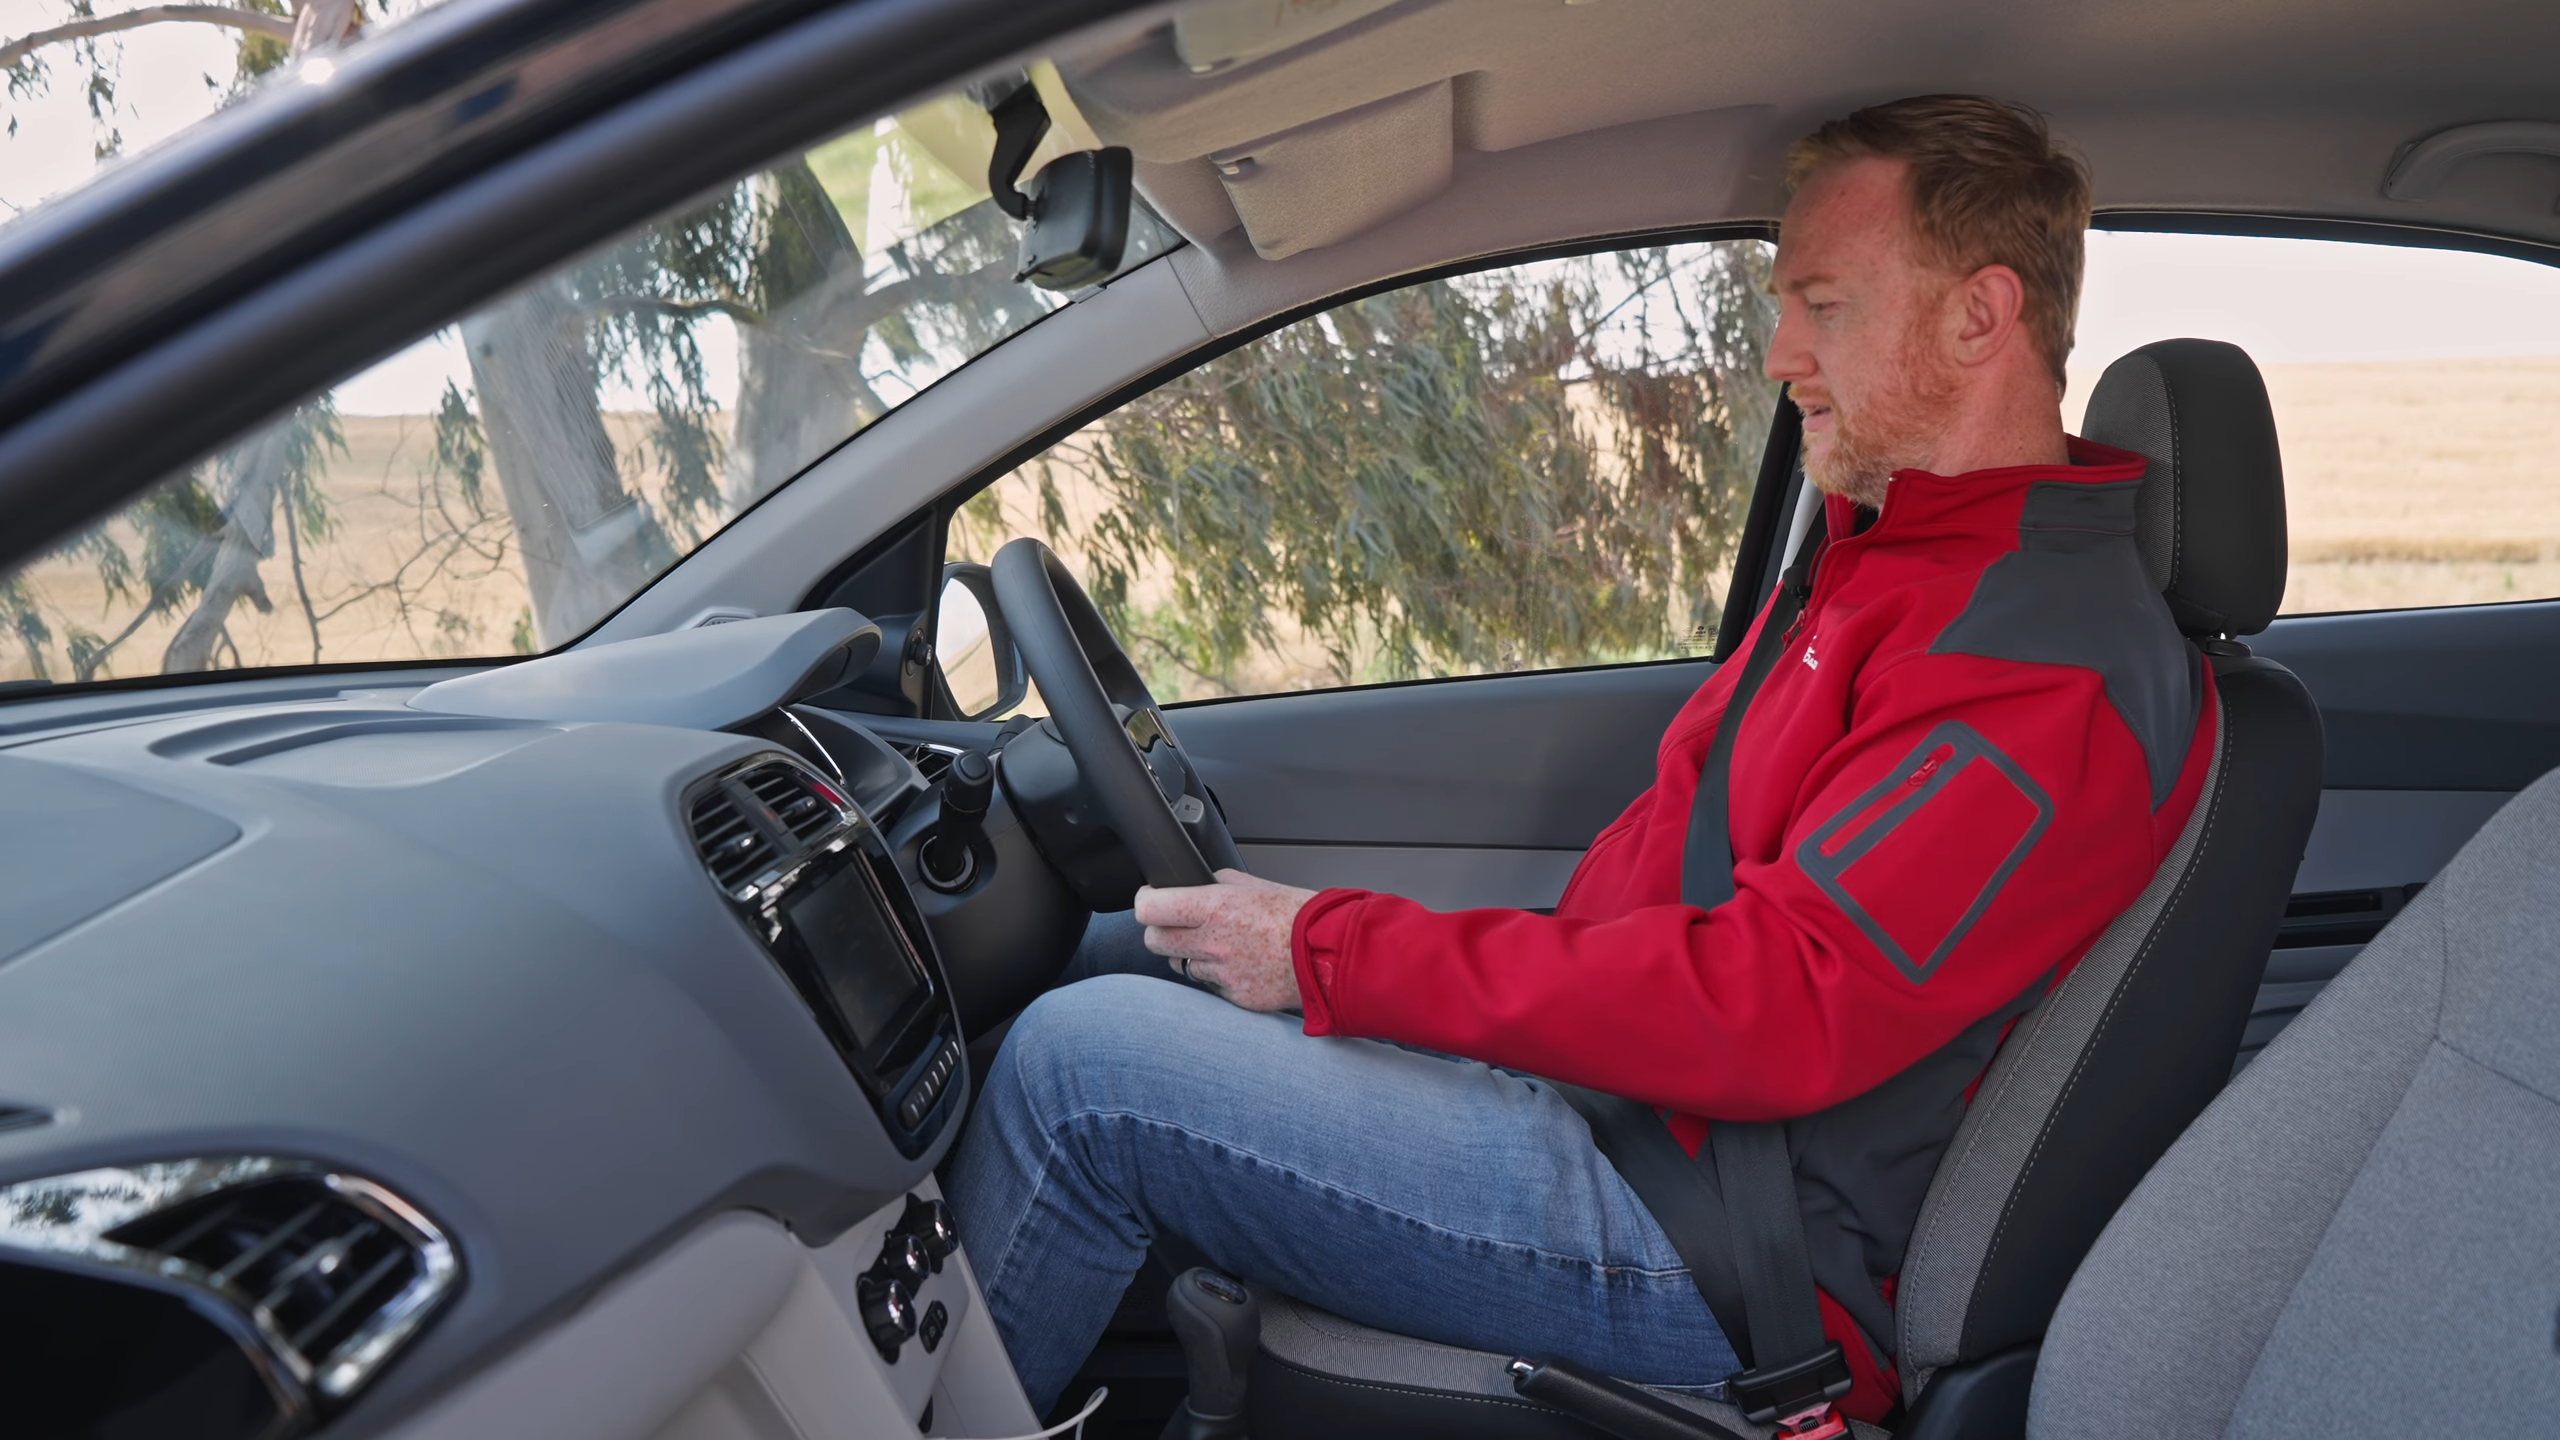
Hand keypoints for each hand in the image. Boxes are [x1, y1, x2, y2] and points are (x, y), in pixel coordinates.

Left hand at [1133, 869, 1315, 1011]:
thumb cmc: (1301, 916)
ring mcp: (1222, 974)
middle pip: (1154, 942)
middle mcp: (1213, 942)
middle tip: (1178, 926)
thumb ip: (1220, 883)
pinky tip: (1242, 965)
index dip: (1146, 902)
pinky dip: (1219, 977)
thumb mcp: (1257, 885)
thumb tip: (1200, 882)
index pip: (1149, 909)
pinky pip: (1210, 986)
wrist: (1333, 954)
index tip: (1151, 900)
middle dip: (1162, 932)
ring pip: (1181, 966)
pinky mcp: (1234, 997)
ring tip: (1220, 946)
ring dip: (1191, 956)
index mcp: (1215, 907)